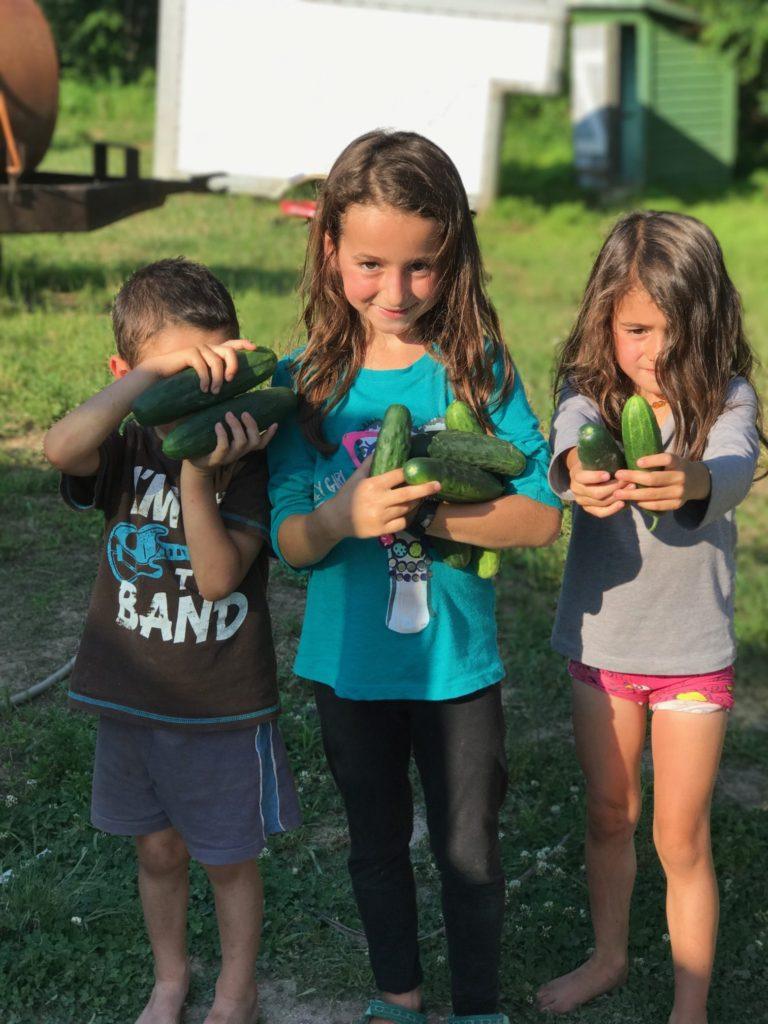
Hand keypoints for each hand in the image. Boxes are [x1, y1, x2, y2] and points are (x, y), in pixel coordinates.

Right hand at [140, 338, 255, 393]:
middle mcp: (207, 350)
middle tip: (230, 381)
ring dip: (218, 378)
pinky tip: (203, 390)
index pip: (231, 345)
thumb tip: (230, 402)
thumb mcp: (201, 387)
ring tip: (214, 393)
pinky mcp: (188, 353)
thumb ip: (214, 388)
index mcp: (212, 355)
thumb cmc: (179, 387)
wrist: (156, 380)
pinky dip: (205, 378)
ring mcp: (198, 350)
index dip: (243, 344)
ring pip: (217, 360)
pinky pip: (202, 364)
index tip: (255, 348)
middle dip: (233, 365)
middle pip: (229, 351)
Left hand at [186, 412, 277, 474]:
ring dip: (237, 427)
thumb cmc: (209, 442)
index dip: (269, 435)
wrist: (194, 461)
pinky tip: (218, 425)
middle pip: (254, 441)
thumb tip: (230, 396)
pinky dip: (223, 435)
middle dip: (251, 426)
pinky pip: (224, 447)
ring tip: (228, 414)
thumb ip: (229, 420)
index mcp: (243, 447)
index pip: (261, 443)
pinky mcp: (216, 458)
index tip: (275, 423)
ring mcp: (229, 456)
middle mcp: (239, 452)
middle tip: (244, 413)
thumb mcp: (223, 433)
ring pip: (241, 443)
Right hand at [322, 455, 441, 540]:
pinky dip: (407, 517)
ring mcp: (381, 517)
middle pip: (407, 494)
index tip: (422, 469)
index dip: (410, 472)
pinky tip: (409, 511)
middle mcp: (378, 501)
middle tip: (438, 484)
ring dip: (415, 502)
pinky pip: (402, 522)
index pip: (397, 476)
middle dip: (425, 489)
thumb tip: (381, 447)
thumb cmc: (347, 495)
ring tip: (421, 496)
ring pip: (406, 508)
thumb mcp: (356, 477)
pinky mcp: (382, 530)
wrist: (335, 520)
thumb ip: (369, 463)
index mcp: (372, 485)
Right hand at [568, 453, 625, 518]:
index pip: (584, 478)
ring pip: (601, 502)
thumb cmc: (595, 462)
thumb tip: (623, 448)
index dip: (596, 477)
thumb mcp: (595, 456)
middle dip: (614, 487)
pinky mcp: (588, 509)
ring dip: (617, 496)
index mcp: (576, 474)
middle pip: (596, 493)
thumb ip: (603, 455)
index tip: (609, 474)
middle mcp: (576, 489)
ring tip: (630, 488)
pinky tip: (622, 503)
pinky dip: (612, 509)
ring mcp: (582, 501)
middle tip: (627, 481)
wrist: (585, 472)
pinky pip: (600, 513)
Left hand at [613, 453, 710, 511]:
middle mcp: (680, 477)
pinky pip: (657, 505)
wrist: (697, 482)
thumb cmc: (675, 468)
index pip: (666, 459)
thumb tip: (629, 460)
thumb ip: (656, 461)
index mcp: (678, 462)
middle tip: (618, 476)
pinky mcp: (677, 504)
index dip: (652, 460)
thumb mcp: (671, 460)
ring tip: (617, 493)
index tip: (637, 462)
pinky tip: (634, 501)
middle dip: (633, 477)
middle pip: (654, 479)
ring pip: (653, 494)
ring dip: (633, 494)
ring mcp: (680, 492)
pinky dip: (644, 504)